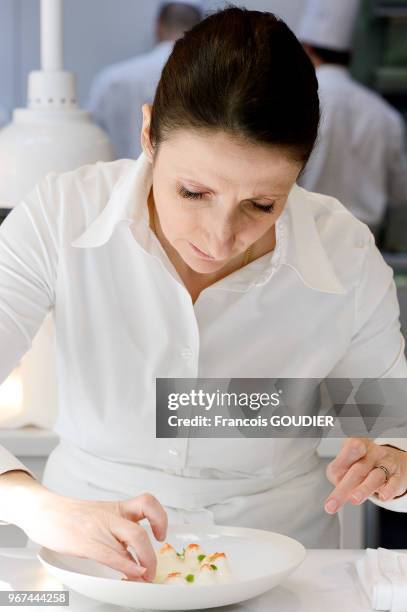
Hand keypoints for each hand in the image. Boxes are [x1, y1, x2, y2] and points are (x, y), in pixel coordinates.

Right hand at [20, 488, 166, 581]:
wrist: (44, 510)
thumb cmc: (70, 515)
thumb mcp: (100, 515)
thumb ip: (117, 529)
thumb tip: (132, 554)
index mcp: (116, 508)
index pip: (147, 502)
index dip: (160, 517)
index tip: (161, 534)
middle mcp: (111, 516)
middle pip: (141, 529)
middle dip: (152, 553)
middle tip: (153, 568)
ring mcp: (99, 528)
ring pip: (133, 538)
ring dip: (145, 562)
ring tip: (146, 576)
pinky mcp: (86, 542)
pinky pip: (113, 554)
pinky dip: (127, 566)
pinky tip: (133, 573)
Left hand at [324, 438, 406, 513]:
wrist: (392, 460)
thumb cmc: (363, 464)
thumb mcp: (348, 463)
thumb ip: (337, 473)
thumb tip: (330, 495)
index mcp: (355, 447)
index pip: (348, 451)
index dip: (342, 459)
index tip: (334, 472)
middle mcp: (370, 455)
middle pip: (357, 471)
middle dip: (344, 488)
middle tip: (333, 503)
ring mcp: (384, 465)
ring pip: (375, 476)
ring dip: (364, 488)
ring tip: (354, 499)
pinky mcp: (397, 476)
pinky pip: (394, 482)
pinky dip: (389, 490)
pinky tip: (383, 497)